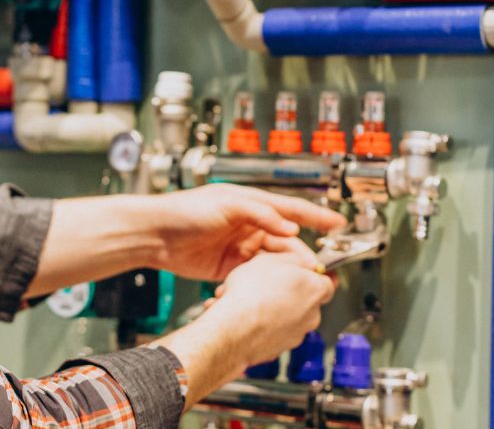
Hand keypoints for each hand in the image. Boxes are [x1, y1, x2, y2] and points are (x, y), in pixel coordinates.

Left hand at [152, 183, 345, 280]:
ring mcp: (240, 247)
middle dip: (302, 254)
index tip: (338, 223)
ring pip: (273, 261)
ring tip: (297, 283)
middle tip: (316, 268)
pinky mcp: (229, 267)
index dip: (316, 217)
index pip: (290, 210)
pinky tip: (270, 289)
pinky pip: (254, 275)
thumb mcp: (227, 204)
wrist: (155, 234)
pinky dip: (263, 282)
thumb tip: (289, 228)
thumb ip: (260, 214)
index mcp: (251, 204)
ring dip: (285, 271)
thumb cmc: (186, 210)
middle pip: (285, 240)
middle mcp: (249, 225)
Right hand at [154, 251, 335, 404]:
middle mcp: (312, 315)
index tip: (302, 271)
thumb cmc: (251, 293)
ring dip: (271, 307)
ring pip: (286, 316)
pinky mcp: (280, 348)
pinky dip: (262, 323)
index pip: (327, 281)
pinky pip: (273, 331)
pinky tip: (244, 314)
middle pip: (305, 299)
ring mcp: (296, 334)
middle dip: (287, 291)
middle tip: (267, 282)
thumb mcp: (271, 259)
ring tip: (248, 298)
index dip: (312, 274)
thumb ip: (293, 259)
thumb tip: (299, 261)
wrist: (234, 328)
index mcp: (315, 289)